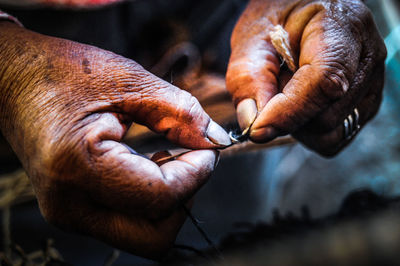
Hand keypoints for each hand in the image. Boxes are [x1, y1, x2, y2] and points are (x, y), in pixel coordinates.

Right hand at [0, 22, 229, 257]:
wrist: (14, 80)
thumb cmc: (63, 72)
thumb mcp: (129, 81)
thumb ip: (180, 114)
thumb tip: (216, 141)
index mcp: (79, 166)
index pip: (160, 198)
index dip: (197, 174)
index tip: (209, 148)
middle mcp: (70, 204)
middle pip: (154, 237)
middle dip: (183, 199)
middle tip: (190, 158)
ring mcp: (69, 213)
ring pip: (143, 234)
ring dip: (168, 200)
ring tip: (167, 157)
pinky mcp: (75, 210)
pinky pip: (129, 221)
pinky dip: (151, 200)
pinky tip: (149, 165)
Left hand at [226, 0, 385, 155]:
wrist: (301, 9)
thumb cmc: (278, 17)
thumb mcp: (253, 38)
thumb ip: (248, 79)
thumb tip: (253, 122)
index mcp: (342, 27)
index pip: (324, 82)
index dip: (288, 112)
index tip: (256, 128)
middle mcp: (367, 56)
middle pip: (327, 116)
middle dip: (289, 117)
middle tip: (271, 92)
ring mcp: (371, 82)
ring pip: (332, 132)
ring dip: (299, 124)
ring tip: (288, 93)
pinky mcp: (365, 102)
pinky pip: (336, 134)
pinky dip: (310, 128)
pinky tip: (302, 102)